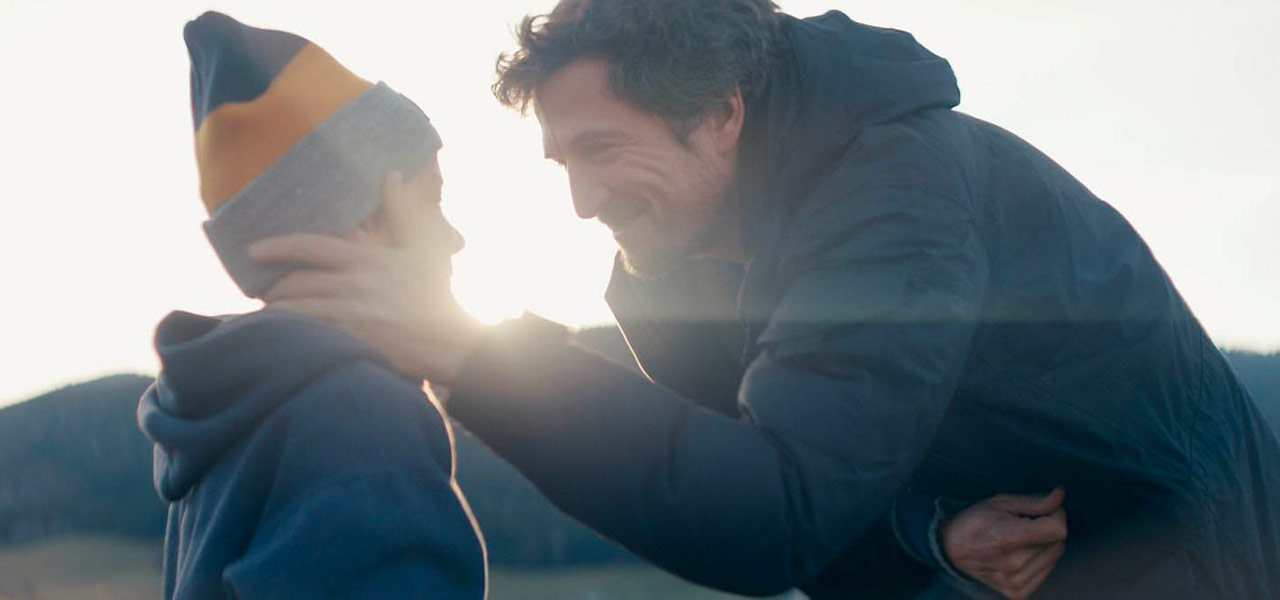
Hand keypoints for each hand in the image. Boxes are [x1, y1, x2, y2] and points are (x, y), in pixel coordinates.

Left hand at [247, 172, 481, 382]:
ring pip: (295, 312)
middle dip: (273, 288)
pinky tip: (282, 337)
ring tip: (267, 315)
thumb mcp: (424, 246)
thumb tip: (392, 176)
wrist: (449, 341)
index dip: (276, 246)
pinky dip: (290, 335)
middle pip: (295, 282)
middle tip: (263, 291)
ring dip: (276, 313)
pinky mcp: (350, 342)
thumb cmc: (436, 293)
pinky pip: (307, 336)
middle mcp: (353, 285)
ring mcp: (350, 315)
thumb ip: (403, 210)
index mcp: (366, 259)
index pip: (310, 247)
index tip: (252, 249)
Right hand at [942, 487, 1067, 598]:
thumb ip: (1036, 502)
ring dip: (1044, 546)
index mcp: (1008, 538)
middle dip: (1048, 530)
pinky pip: (1046, 572)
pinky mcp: (1017, 592)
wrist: (951, 547)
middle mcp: (1014, 565)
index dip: (1057, 517)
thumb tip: (1060, 495)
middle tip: (1027, 524)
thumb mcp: (1002, 502)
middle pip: (1057, 543)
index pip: (1057, 531)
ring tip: (1020, 540)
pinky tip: (1020, 554)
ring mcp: (1015, 582)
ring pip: (1054, 558)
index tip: (1047, 511)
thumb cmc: (976, 520)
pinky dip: (1039, 561)